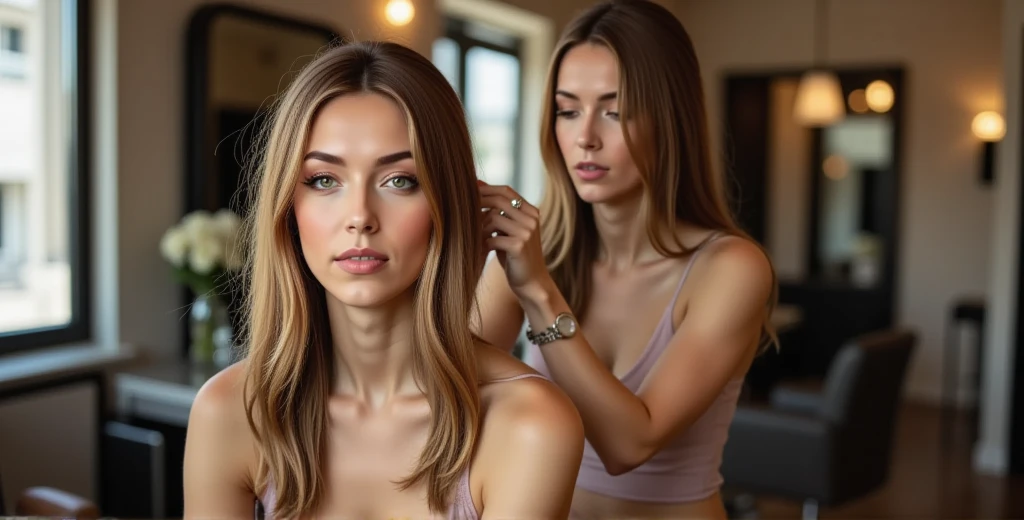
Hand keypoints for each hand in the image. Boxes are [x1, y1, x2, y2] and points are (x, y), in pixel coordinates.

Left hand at [478, 181, 549, 296]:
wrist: (532, 283)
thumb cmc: (515, 256)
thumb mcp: (508, 230)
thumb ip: (498, 211)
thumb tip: (477, 183)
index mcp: (531, 212)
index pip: (506, 191)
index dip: (486, 190)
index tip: (468, 193)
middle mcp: (532, 219)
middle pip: (499, 201)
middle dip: (478, 204)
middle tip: (463, 212)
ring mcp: (527, 232)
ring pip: (493, 218)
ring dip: (479, 228)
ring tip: (474, 237)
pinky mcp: (519, 246)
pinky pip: (492, 238)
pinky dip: (482, 244)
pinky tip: (480, 251)